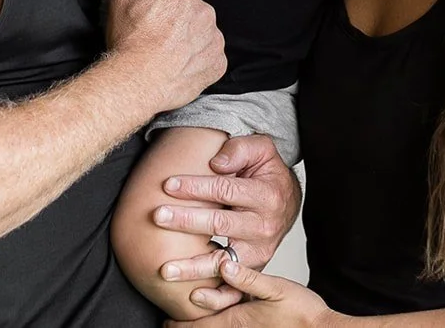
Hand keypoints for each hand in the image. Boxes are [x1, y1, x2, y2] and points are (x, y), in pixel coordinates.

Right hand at [106, 0, 224, 111]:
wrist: (136, 83)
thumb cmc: (129, 42)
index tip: (153, 12)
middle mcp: (206, 13)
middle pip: (192, 9)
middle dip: (178, 18)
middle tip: (158, 34)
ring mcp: (214, 40)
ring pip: (202, 32)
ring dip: (190, 38)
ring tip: (167, 52)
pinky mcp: (217, 64)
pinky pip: (209, 56)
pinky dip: (197, 60)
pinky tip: (179, 65)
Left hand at [156, 134, 301, 307]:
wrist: (286, 202)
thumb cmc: (266, 174)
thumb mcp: (261, 150)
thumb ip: (239, 149)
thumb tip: (216, 164)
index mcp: (266, 195)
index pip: (225, 190)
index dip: (195, 187)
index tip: (168, 184)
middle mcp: (263, 226)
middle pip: (220, 224)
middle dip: (186, 220)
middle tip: (157, 216)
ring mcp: (259, 252)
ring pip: (223, 261)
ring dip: (193, 267)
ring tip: (165, 269)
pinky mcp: (253, 269)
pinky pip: (234, 288)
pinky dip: (214, 295)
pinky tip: (191, 295)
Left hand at [163, 260, 339, 327]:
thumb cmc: (301, 311)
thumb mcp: (277, 289)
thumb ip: (250, 279)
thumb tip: (225, 266)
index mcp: (238, 319)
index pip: (200, 325)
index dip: (180, 323)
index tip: (165, 319)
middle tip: (170, 323)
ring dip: (201, 327)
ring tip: (188, 322)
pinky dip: (217, 325)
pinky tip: (221, 318)